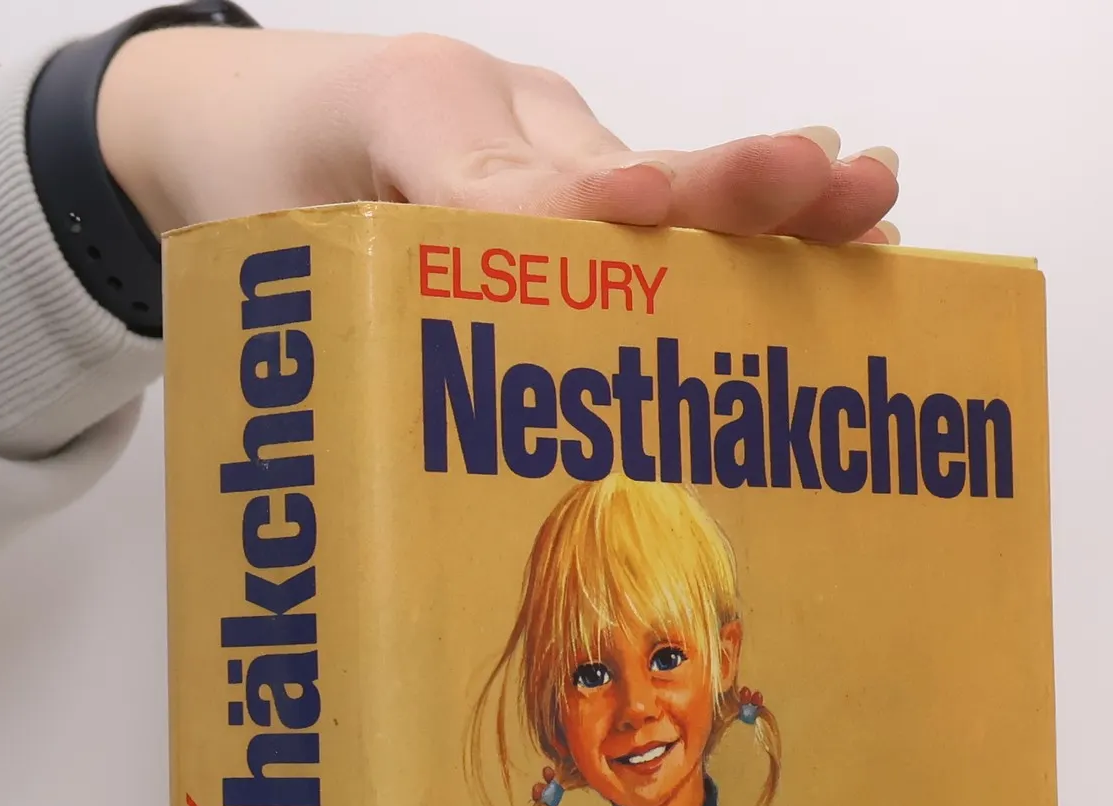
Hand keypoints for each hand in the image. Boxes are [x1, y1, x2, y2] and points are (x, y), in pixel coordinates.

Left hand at [99, 30, 900, 243]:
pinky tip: (839, 250)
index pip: (515, 185)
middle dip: (729, 187)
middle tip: (826, 182)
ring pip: (667, 194)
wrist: (243, 126)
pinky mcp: (579, 194)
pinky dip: (748, 241)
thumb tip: (427, 376)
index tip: (650, 205)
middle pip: (630, 174)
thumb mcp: (277, 233)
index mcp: (421, 123)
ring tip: (869, 209)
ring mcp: (557, 158)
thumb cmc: (267, 174)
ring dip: (771, 210)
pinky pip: (664, 218)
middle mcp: (512, 131)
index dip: (585, 204)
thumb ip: (350, 282)